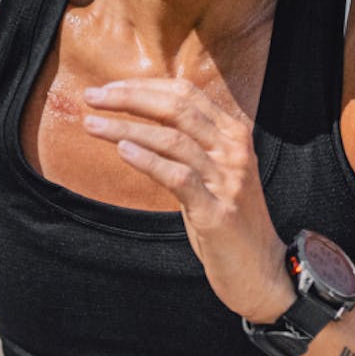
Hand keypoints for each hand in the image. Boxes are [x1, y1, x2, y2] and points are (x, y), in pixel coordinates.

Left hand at [82, 78, 294, 322]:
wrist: (262, 270)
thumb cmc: (228, 218)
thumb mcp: (212, 172)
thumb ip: (187, 144)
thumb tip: (140, 120)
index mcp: (233, 134)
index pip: (186, 93)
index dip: (144, 86)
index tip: (109, 88)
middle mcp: (233, 150)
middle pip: (177, 107)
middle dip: (129, 98)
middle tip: (92, 97)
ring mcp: (227, 179)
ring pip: (172, 138)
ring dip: (126, 128)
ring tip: (92, 123)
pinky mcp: (217, 211)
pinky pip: (177, 177)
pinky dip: (147, 160)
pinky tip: (122, 151)